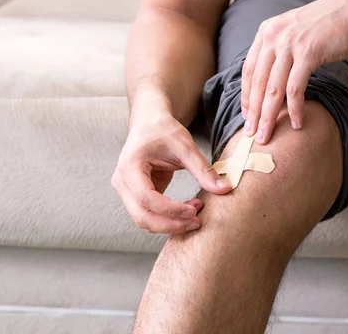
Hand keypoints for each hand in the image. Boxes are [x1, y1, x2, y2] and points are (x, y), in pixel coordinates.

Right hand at [112, 111, 231, 233]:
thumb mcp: (185, 147)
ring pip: (144, 220)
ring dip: (170, 224)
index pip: (146, 198)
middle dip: (170, 224)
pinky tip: (188, 210)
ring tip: (195, 213)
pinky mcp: (136, 196)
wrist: (150, 123)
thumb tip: (225, 189)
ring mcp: (126, 191)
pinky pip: (149, 215)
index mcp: (130, 167)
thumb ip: (203, 170)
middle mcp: (122, 182)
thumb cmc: (163, 130)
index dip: (171, 209)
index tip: (194, 210)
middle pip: (142, 216)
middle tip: (196, 221)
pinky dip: (168, 218)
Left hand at [241, 0, 347, 143]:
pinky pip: (295, 88)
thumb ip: (279, 50)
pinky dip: (294, 109)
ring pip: (272, 89)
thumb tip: (269, 79)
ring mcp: (290, 44)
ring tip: (267, 136)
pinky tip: (296, 123)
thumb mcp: (294, 31)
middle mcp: (273, 37)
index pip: (248, 71)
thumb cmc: (329, 24)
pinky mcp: (308, 53)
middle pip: (257, 83)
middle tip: (251, 135)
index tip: (247, 116)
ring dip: (268, 117)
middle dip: (253, 113)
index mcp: (266, 32)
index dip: (246, 96)